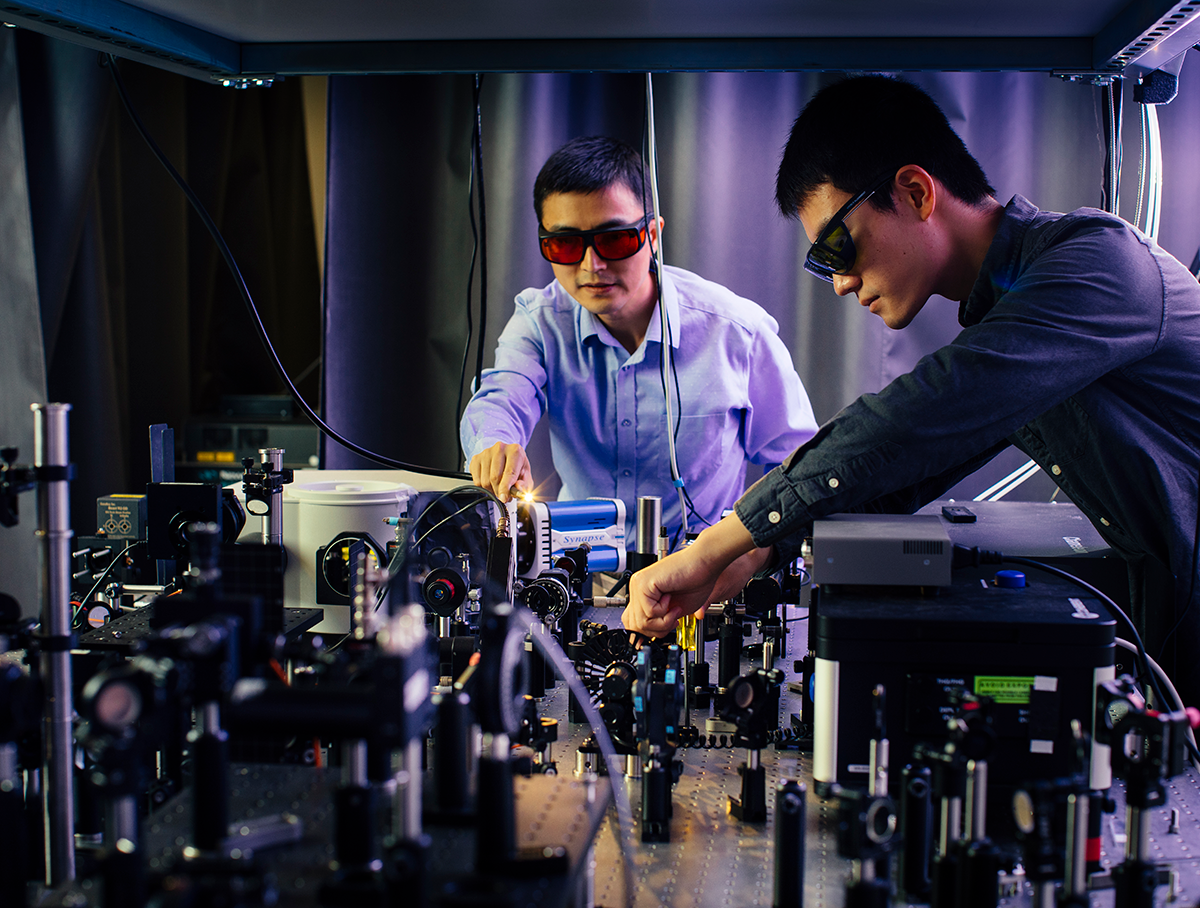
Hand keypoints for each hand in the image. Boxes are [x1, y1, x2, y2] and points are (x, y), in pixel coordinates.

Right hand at [469, 442, 532, 501]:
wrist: (508, 457)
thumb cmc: (517, 466)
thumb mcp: (525, 476)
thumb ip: (524, 485)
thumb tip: (517, 488)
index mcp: (515, 451)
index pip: (509, 473)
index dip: (506, 489)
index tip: (503, 499)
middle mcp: (500, 448)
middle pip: (494, 478)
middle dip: (499, 491)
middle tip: (504, 496)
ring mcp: (486, 452)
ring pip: (484, 481)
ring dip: (492, 490)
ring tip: (499, 488)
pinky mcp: (476, 458)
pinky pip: (476, 481)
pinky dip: (483, 487)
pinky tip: (490, 484)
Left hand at [621, 514, 769, 636]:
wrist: (705, 563)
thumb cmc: (696, 581)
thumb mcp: (673, 611)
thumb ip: (658, 621)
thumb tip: (647, 636)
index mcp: (643, 592)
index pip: (633, 622)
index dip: (651, 631)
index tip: (668, 625)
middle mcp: (637, 587)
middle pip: (635, 626)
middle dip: (658, 630)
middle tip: (674, 619)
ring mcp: (638, 584)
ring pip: (641, 622)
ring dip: (663, 622)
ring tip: (675, 609)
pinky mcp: (643, 583)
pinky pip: (649, 612)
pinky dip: (664, 612)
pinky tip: (672, 598)